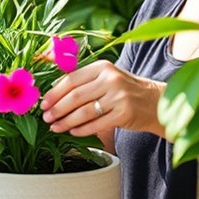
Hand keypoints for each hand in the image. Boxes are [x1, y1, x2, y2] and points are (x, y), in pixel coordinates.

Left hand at [40, 60, 164, 137]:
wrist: (154, 102)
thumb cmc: (124, 91)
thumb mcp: (106, 78)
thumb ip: (83, 82)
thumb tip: (52, 92)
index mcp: (102, 67)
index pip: (71, 80)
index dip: (54, 93)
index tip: (43, 103)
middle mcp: (111, 79)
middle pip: (75, 96)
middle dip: (57, 109)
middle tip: (46, 117)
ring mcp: (119, 96)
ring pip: (84, 112)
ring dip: (66, 121)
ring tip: (55, 127)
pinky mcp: (124, 113)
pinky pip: (96, 124)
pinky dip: (81, 129)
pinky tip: (72, 132)